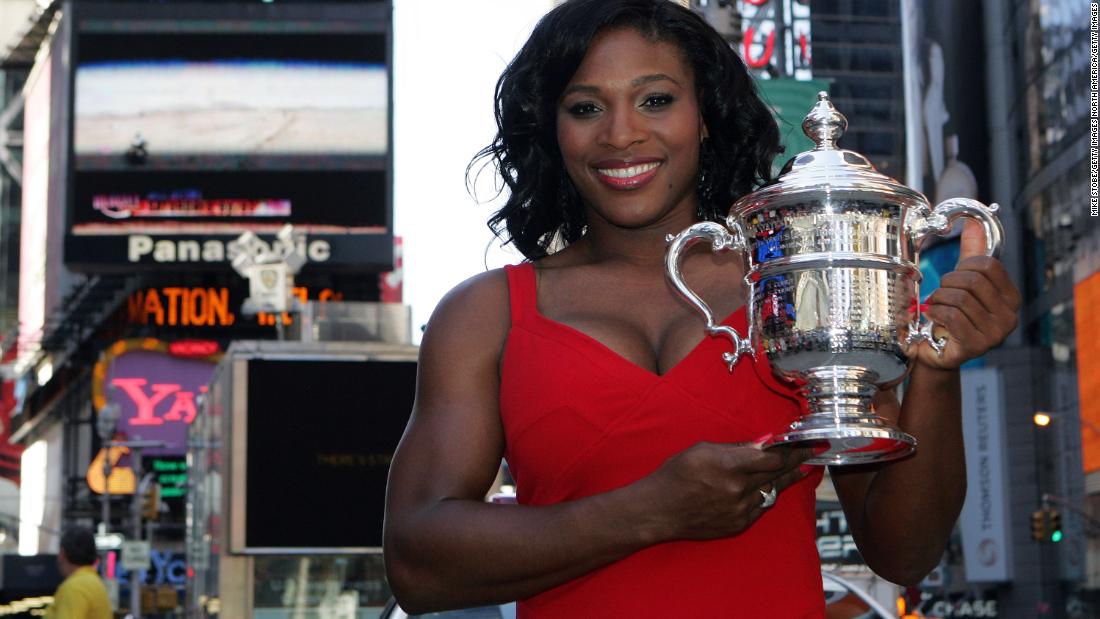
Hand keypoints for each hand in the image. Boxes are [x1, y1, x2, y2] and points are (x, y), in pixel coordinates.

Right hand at [640, 441, 812, 541]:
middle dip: (798, 461)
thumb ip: (736, 448)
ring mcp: (740, 510)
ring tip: (799, 469)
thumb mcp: (702, 450)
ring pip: (771, 490)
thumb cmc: (676, 474)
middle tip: (815, 453)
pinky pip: (760, 506)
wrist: (659, 510)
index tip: (808, 443)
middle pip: (778, 473)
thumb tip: (765, 443)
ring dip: (784, 479)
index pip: (772, 457)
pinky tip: (769, 487)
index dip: (793, 450)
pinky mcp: (738, 524)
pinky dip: (765, 495)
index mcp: (729, 465)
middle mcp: (738, 489)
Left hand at [911, 219, 1021, 369]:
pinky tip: (933, 317)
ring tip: (935, 307)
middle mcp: (1010, 317)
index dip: (964, 266)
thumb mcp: (964, 282)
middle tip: (940, 294)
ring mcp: (995, 334)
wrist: (938, 352)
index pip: (990, 265)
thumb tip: (975, 222)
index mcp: (1011, 298)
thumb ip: (971, 253)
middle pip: (973, 281)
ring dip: (938, 299)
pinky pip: (951, 316)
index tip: (954, 278)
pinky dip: (935, 312)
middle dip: (948, 283)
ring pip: (960, 298)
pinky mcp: (976, 346)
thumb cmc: (953, 315)